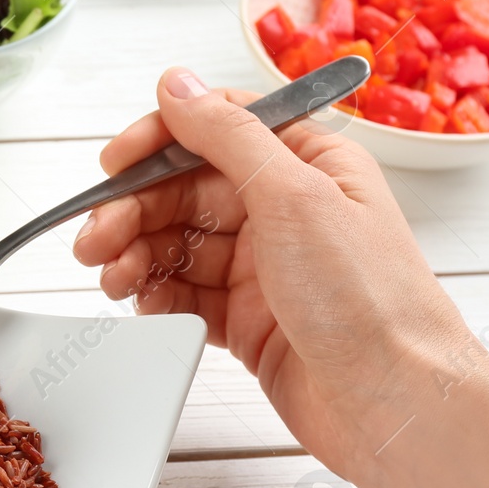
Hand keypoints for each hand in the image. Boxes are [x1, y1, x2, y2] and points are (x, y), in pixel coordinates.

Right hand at [73, 67, 486, 487]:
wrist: (394, 402)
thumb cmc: (369, 299)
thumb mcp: (294, 194)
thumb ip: (226, 135)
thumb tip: (177, 85)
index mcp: (307, 163)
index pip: (213, 131)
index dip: (156, 143)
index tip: (114, 165)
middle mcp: (284, 209)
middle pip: (181, 191)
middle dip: (131, 212)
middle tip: (94, 240)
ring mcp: (262, 266)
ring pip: (174, 244)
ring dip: (133, 256)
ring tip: (111, 277)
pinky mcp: (245, 319)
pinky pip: (181, 294)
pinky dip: (153, 296)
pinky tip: (141, 303)